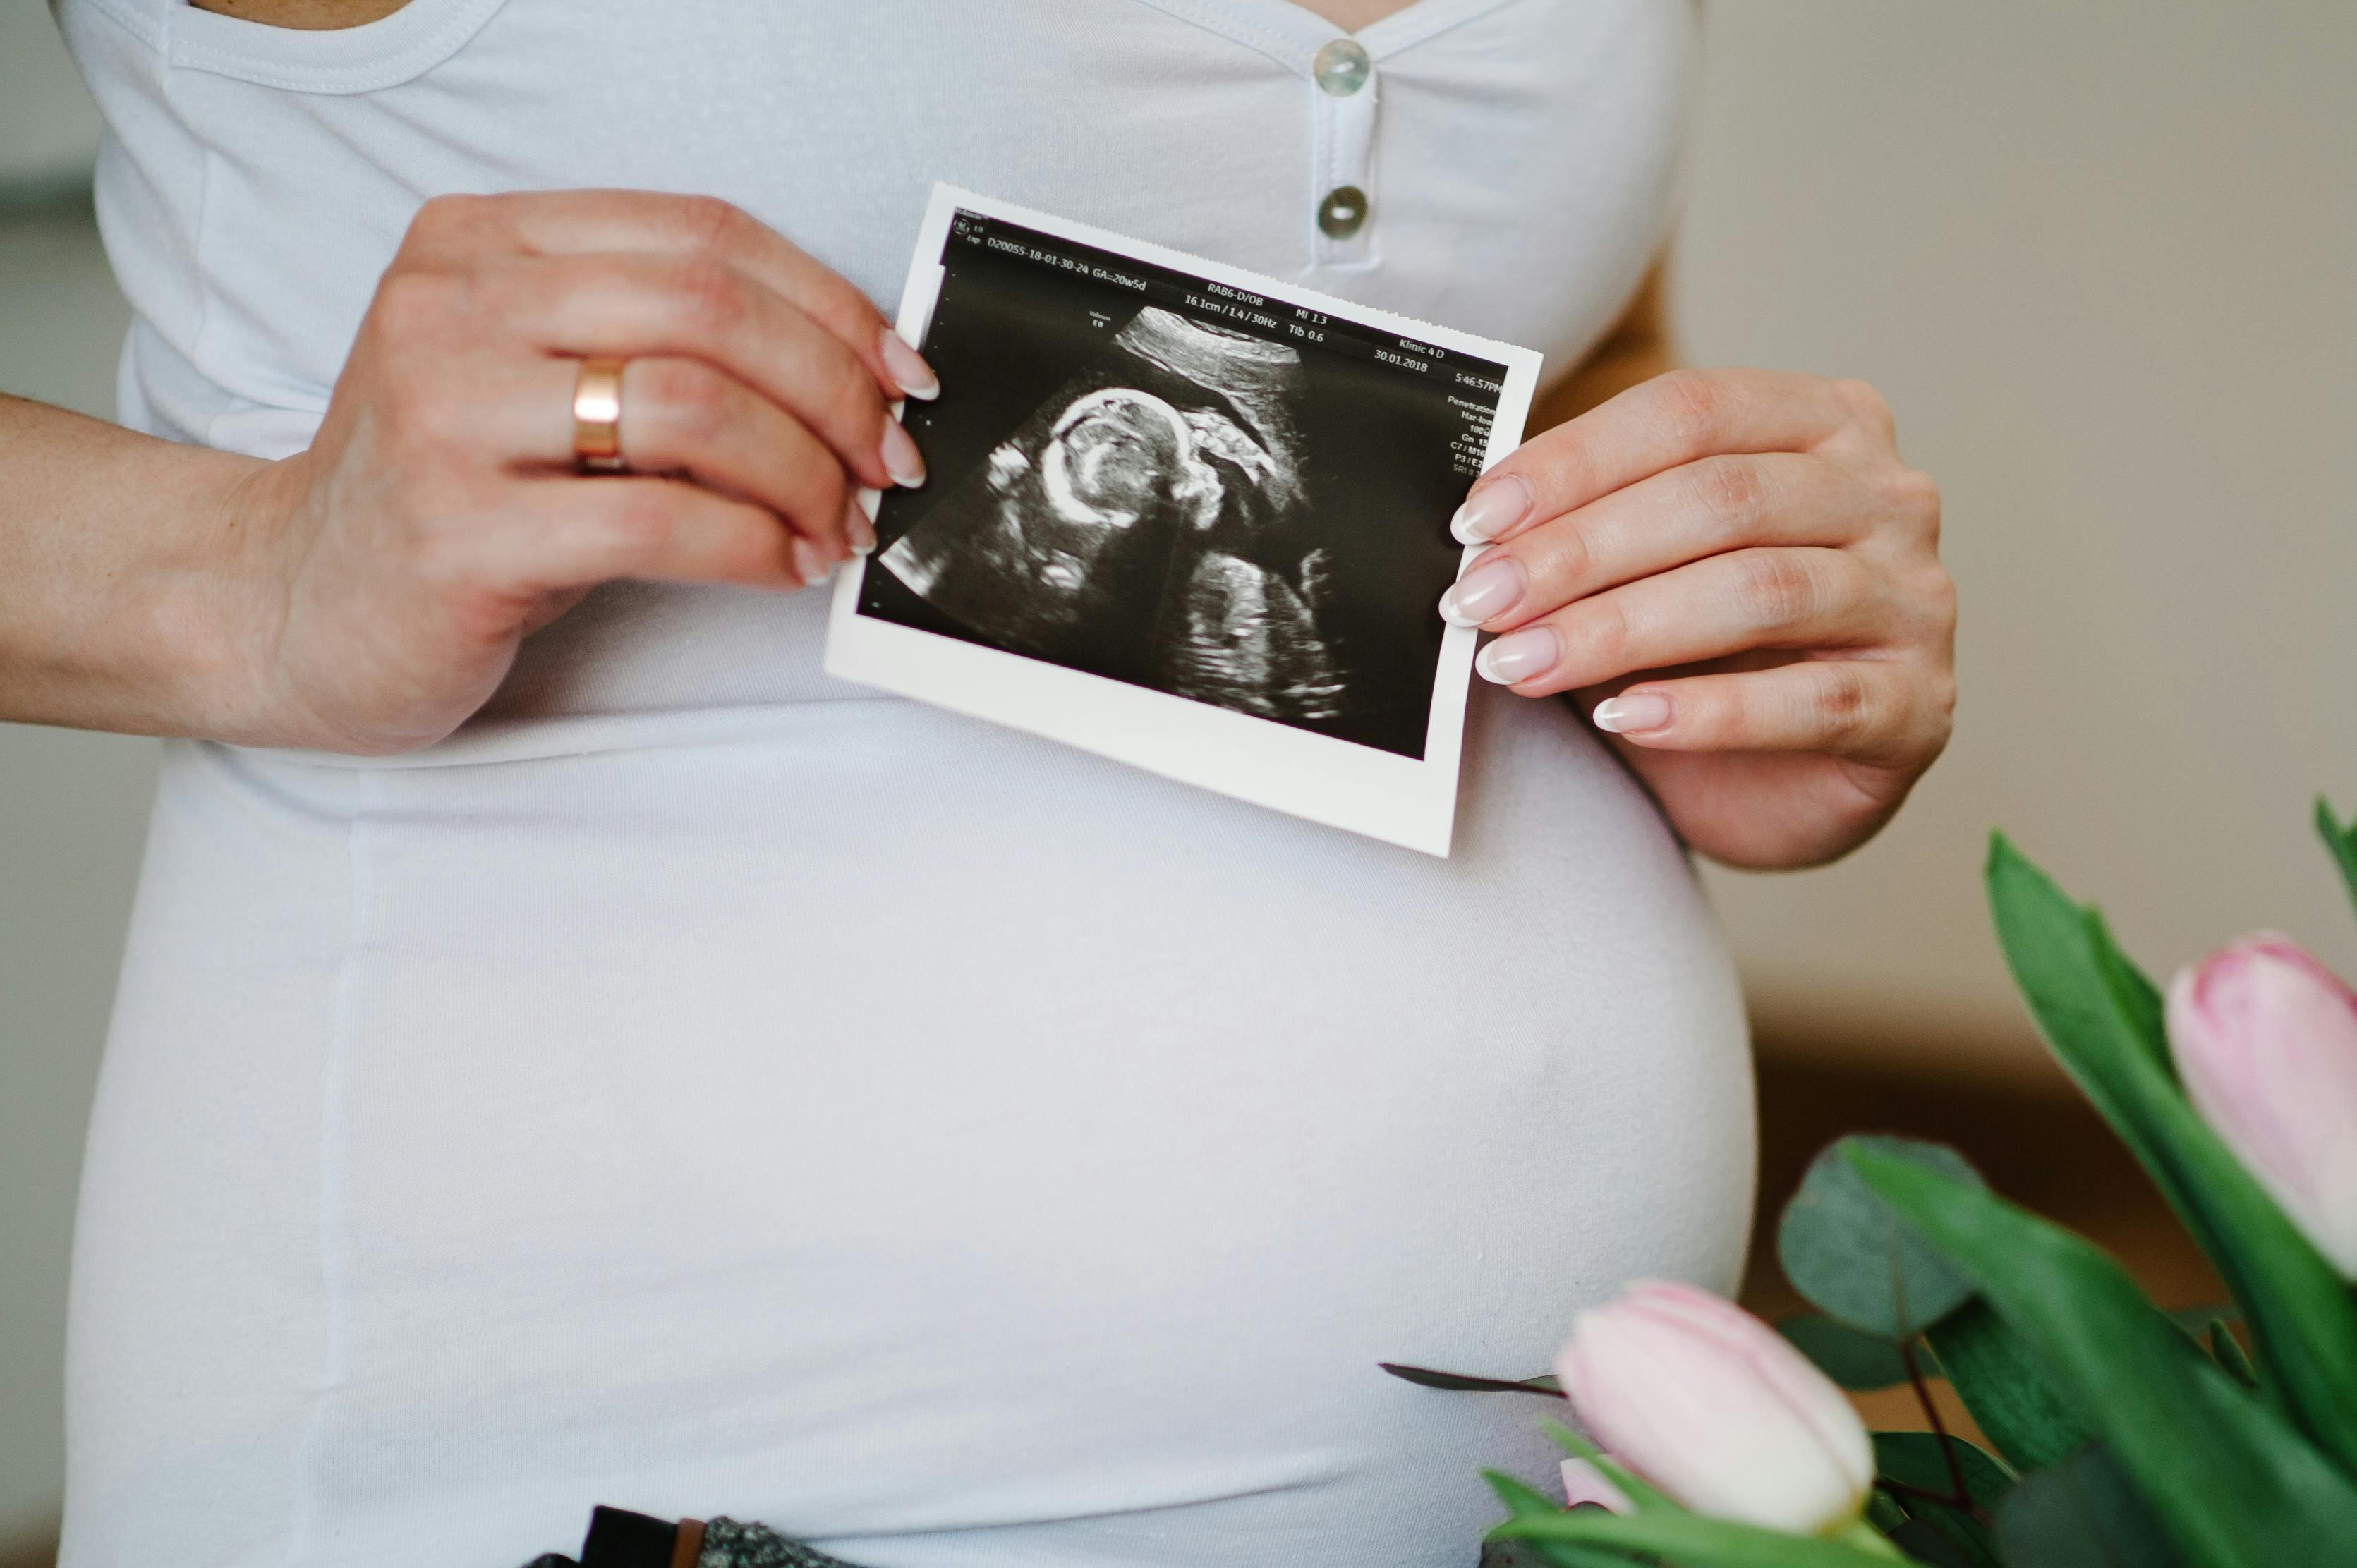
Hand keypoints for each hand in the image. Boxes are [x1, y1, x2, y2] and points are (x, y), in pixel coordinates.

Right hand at [220, 189, 936, 753]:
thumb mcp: (530, 380)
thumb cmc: (445, 496)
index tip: (898, 373)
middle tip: (885, 460)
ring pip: (694, 408)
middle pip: (710, 310)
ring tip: (838, 522)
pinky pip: (657, 521)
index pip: (700, 234)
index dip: (827, 302)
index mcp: (477, 243)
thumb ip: (651, 346)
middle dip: (832, 390)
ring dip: (802, 473)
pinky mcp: (460, 533)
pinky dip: (751, 545)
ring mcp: (443, 417)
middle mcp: (451, 309)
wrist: (289, 606)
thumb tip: (848, 376)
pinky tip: (783, 565)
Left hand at [1439, 369, 1953, 868]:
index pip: (1691, 412)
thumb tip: (1481, 524)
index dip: (1577, 461)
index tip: (1479, 520)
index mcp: (1823, 422)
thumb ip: (1588, 522)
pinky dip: (1707, 711)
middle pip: (1723, 498)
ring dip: (1622, 627)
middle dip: (1583, 551)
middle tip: (1484, 601)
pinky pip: (1811, 702)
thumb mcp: (1643, 564)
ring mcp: (1914, 600)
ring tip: (1525, 662)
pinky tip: (1627, 717)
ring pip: (1761, 591)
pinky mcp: (1918, 705)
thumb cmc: (1705, 647)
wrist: (1772, 778)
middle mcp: (1886, 496)